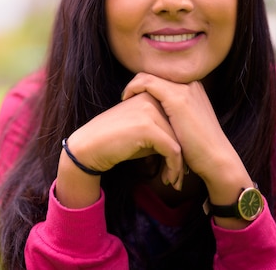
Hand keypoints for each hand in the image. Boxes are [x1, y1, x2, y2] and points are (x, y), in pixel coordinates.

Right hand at [66, 91, 185, 189]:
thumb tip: (186, 145)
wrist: (90, 147)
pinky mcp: (148, 127)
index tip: (180, 164)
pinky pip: (172, 150)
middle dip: (184, 156)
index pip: (177, 118)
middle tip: (180, 176)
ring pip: (179, 141)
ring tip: (174, 181)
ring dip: (179, 166)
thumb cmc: (115, 143)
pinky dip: (174, 168)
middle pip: (180, 130)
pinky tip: (168, 180)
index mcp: (149, 94)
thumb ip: (163, 130)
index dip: (183, 142)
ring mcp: (149, 110)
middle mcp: (151, 98)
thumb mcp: (142, 132)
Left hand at [122, 73, 251, 204]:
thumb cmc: (198, 149)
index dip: (144, 86)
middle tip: (125, 98)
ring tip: (124, 100)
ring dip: (132, 86)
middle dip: (136, 85)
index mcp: (192, 88)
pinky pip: (146, 83)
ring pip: (147, 76)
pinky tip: (126, 99)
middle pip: (153, 74)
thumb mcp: (184, 124)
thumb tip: (150, 110)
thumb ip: (171, 112)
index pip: (161, 77)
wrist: (216, 160)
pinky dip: (133, 88)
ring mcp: (184, 89)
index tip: (132, 99)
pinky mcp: (177, 98)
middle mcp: (189, 84)